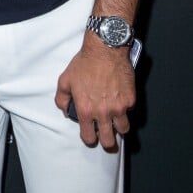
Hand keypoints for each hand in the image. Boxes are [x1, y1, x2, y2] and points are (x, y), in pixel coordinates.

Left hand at [55, 32, 135, 148]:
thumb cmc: (85, 62)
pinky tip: (120, 100)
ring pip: (123, 129)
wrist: (105, 49)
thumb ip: (62, 98)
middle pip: (109, 141)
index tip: (91, 135)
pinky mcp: (130, 99)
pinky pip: (129, 111)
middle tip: (108, 139)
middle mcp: (102, 112)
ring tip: (116, 122)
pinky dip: (125, 108)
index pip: (88, 136)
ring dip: (119, 128)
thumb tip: (65, 110)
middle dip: (108, 143)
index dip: (89, 138)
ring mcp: (118, 107)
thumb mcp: (65, 79)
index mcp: (85, 109)